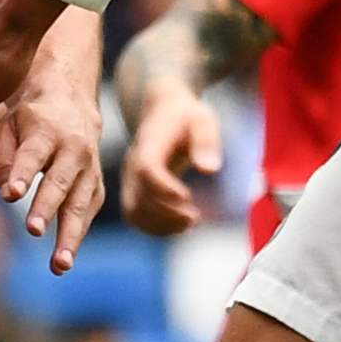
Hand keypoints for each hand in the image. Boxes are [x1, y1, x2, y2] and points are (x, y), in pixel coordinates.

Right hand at [113, 80, 226, 236]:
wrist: (162, 113)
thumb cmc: (186, 117)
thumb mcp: (203, 120)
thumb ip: (206, 141)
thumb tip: (210, 170)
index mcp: (149, 144)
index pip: (147, 169)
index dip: (164, 188)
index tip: (188, 198)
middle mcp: (133, 164)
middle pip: (138, 197)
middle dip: (167, 214)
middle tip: (195, 217)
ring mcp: (130, 180)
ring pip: (133, 212)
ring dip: (160, 225)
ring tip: (189, 222)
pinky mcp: (133, 191)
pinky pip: (135, 217)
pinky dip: (155, 228)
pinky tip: (179, 225)